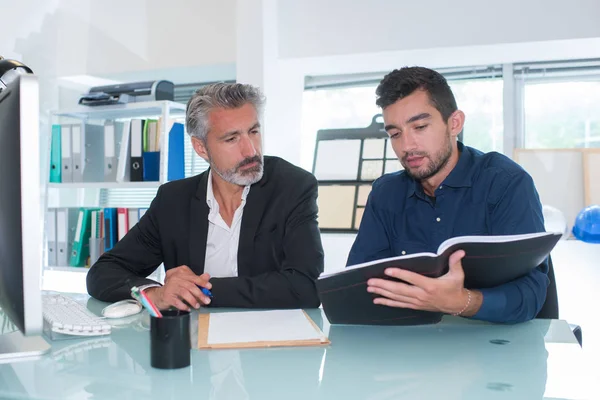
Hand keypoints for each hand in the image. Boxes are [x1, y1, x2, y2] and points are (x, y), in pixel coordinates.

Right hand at [145, 265, 211, 310]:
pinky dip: (184, 306)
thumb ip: (197, 280)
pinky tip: (188, 308)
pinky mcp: (167, 295)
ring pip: (184, 293)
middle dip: (200, 294)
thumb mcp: (186, 282)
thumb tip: (207, 276)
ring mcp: (170, 286)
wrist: (159, 295)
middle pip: (190, 286)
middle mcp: (175, 278)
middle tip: (206, 300)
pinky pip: (177, 301)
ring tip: (197, 305)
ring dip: (193, 300)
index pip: (194, 277)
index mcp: (181, 272)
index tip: (209, 287)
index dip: (202, 282)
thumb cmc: (174, 288)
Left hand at [367, 250, 481, 315]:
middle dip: (384, 285)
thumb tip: (459, 251)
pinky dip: (387, 303)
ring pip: (396, 297)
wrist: (457, 305)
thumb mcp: (457, 275)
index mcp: (430, 286)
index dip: (400, 275)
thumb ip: (455, 262)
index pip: (412, 279)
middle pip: (399, 290)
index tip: (388, 270)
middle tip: (371, 281)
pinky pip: (398, 304)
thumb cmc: (455, 287)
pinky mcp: (414, 306)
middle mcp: (421, 295)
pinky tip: (377, 300)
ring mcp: (416, 302)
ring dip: (382, 293)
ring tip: (370, 288)